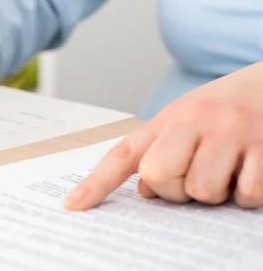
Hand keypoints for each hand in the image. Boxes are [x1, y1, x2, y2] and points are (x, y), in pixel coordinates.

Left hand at [64, 62, 262, 209]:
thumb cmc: (224, 111)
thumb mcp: (185, 122)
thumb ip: (161, 152)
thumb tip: (143, 190)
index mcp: (168, 119)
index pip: (123, 154)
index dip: (95, 183)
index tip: (71, 205)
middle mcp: (193, 120)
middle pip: (159, 176)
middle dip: (175, 190)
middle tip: (196, 175)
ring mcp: (229, 131)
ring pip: (201, 190)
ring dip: (216, 194)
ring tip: (228, 170)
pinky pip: (245, 194)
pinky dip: (248, 194)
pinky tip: (252, 170)